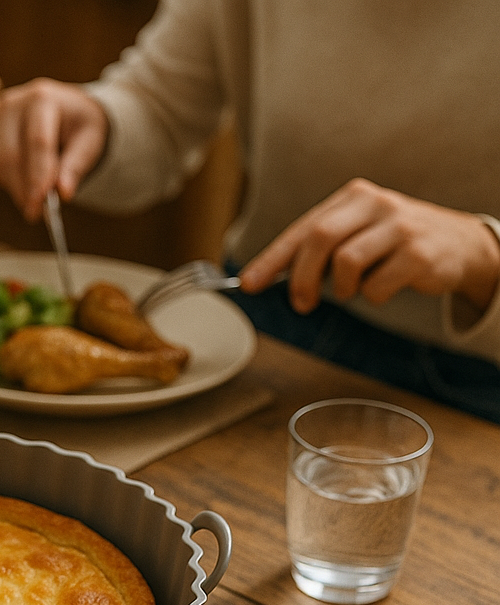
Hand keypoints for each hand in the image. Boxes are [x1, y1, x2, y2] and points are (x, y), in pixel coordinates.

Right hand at [0, 78, 108, 221]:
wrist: (63, 109)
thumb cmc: (77, 126)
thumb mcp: (89, 142)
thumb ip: (76, 167)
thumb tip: (63, 194)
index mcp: (43, 98)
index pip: (37, 141)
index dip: (37, 175)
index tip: (39, 204)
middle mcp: (13, 102)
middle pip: (10, 153)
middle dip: (22, 188)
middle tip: (35, 213)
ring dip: (14, 186)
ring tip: (34, 194)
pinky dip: (5, 178)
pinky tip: (21, 178)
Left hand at [239, 178, 499, 313]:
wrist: (458, 245)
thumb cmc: (392, 245)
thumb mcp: (356, 236)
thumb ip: (317, 251)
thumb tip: (266, 278)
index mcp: (352, 198)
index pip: (302, 229)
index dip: (272, 259)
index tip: (248, 284)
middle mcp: (375, 203)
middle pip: (319, 239)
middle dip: (301, 278)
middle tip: (301, 304)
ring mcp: (399, 225)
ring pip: (346, 263)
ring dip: (342, 289)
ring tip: (354, 289)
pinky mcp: (419, 252)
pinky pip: (377, 286)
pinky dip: (373, 296)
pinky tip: (384, 287)